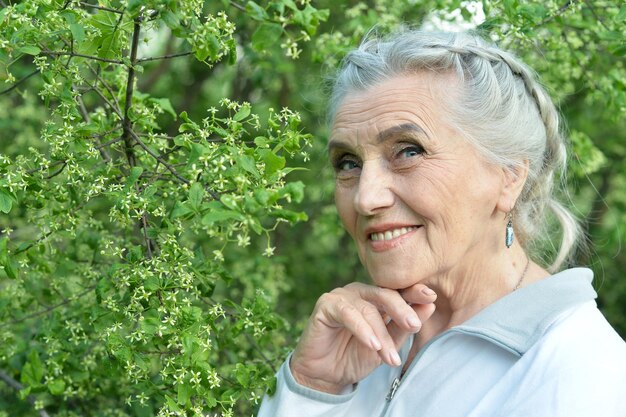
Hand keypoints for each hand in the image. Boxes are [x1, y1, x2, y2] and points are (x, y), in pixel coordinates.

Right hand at [289, 282, 436, 393]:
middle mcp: (360, 292)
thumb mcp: (386, 345)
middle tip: (414, 326)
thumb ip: (403, 327)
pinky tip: (372, 345)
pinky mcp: (326, 304)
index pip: (397, 291)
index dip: (414, 292)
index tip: (431, 296)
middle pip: (385, 295)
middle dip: (401, 310)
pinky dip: (362, 330)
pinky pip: (347, 314)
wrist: (325, 375)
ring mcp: (342, 296)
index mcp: (376, 298)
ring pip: (368, 309)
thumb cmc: (355, 356)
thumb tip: (429, 305)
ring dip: (381, 335)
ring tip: (390, 357)